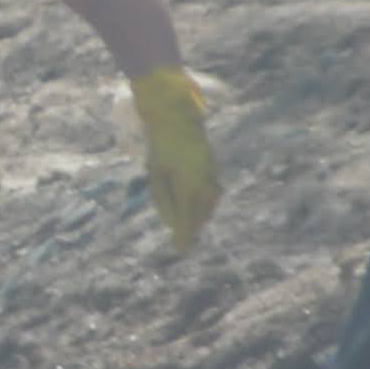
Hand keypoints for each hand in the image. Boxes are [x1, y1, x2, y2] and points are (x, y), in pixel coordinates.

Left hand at [130, 65, 219, 252]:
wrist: (176, 117)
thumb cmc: (160, 146)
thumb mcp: (156, 175)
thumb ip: (163, 200)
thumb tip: (170, 223)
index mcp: (187, 184)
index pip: (186, 218)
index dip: (183, 236)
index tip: (180, 251)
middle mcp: (203, 181)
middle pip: (199, 214)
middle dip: (191, 228)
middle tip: (183, 242)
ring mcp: (211, 173)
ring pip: (208, 204)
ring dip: (200, 217)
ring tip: (190, 227)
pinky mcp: (213, 168)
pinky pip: (212, 193)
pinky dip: (206, 204)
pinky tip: (198, 207)